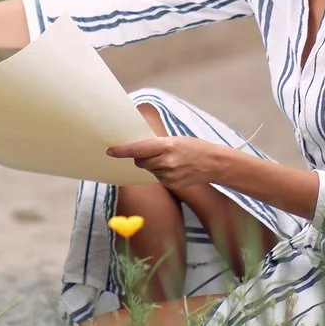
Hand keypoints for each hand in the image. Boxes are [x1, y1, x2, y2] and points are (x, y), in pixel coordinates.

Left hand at [106, 135, 235, 189]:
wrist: (214, 163)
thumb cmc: (195, 147)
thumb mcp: (175, 140)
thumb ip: (157, 145)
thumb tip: (138, 148)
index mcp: (166, 146)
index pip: (138, 149)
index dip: (122, 150)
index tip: (110, 151)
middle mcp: (166, 161)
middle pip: (140, 161)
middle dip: (140, 157)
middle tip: (152, 153)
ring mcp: (169, 175)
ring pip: (149, 170)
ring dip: (153, 165)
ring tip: (170, 160)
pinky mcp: (171, 184)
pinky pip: (158, 177)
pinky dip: (161, 172)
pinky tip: (175, 169)